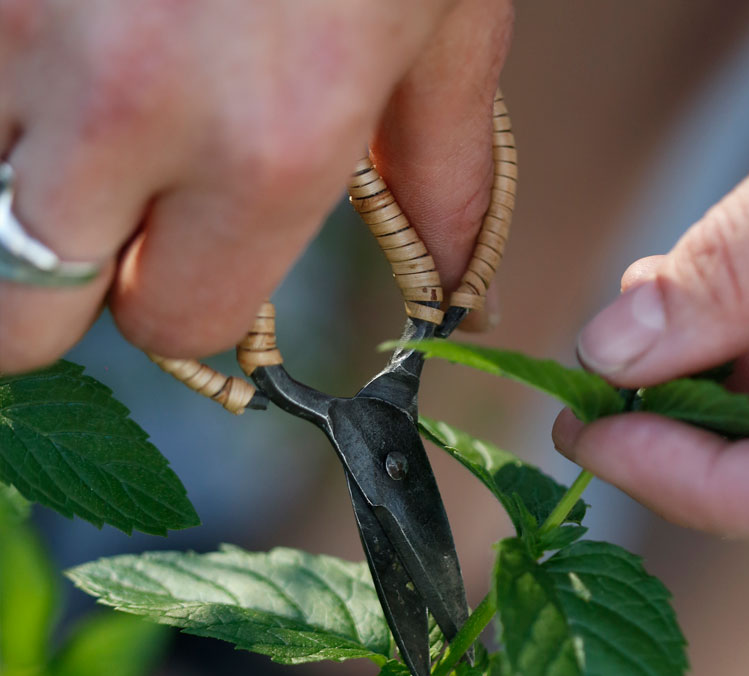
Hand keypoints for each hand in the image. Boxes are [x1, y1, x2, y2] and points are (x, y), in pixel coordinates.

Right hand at [0, 0, 511, 373]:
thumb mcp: (442, 17)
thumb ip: (442, 176)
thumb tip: (458, 304)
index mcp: (268, 143)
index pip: (169, 326)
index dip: (179, 312)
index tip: (184, 281)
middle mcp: (126, 103)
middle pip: (23, 310)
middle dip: (55, 304)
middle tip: (100, 252)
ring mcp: (22, 19)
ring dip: (21, 187)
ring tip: (91, 127)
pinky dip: (7, 93)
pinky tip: (77, 42)